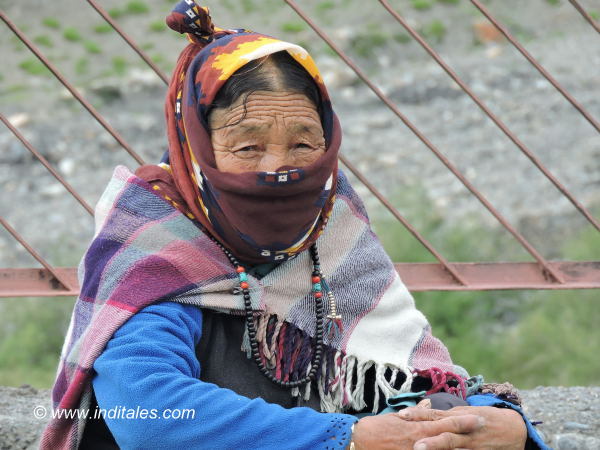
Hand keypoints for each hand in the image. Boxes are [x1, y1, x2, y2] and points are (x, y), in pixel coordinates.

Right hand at [351, 409, 483, 449]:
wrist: (360, 441)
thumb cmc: (377, 428)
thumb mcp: (396, 418)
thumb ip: (416, 413)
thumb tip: (429, 404)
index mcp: (418, 426)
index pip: (445, 421)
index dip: (463, 420)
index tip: (478, 417)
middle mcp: (421, 438)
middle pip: (450, 434)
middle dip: (468, 431)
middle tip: (485, 425)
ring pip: (444, 449)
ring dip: (461, 447)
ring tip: (478, 445)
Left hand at [398, 405, 526, 449]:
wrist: (514, 428)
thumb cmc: (484, 418)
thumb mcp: (463, 413)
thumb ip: (444, 415)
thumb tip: (424, 411)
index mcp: (456, 415)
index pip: (432, 414)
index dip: (417, 414)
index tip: (400, 414)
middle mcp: (463, 427)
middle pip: (442, 431)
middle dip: (428, 437)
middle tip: (413, 443)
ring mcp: (472, 442)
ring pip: (453, 445)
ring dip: (439, 448)